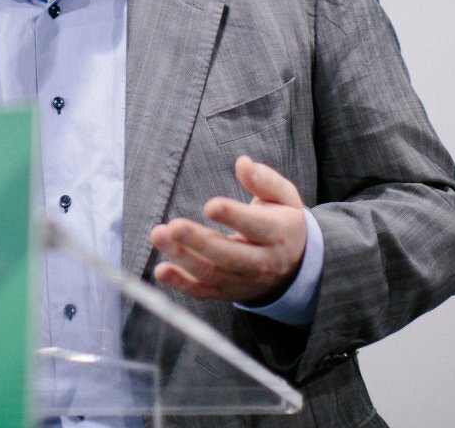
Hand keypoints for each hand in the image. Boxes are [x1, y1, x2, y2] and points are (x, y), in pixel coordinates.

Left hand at [149, 155, 306, 304]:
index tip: (210, 206)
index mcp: (277, 233)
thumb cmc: (282, 221)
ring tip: (159, 236)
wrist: (295, 265)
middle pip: (229, 255)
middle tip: (174, 226)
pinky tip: (161, 270)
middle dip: (199, 241)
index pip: (256, 226)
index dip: (234, 216)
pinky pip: (203, 292)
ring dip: (183, 258)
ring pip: (212, 273)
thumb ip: (264, 180)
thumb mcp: (284, 197)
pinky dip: (181, 283)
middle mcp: (262, 262)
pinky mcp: (227, 292)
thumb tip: (243, 163)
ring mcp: (243, 281)